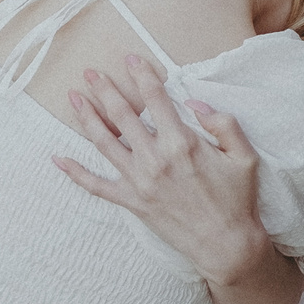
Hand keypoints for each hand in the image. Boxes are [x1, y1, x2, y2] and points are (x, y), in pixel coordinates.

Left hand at [52, 55, 274, 286]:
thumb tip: (195, 103)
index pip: (156, 99)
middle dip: (104, 90)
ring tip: (74, 99)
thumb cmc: (237, 199)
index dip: (142, 76)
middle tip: (90, 73)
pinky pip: (96, 186)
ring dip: (87, 118)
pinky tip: (58, 159)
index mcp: (183, 143)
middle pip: (122, 115)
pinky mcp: (131, 202)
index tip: (130, 59)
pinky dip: (76, 173)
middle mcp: (155, 158)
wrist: (225, 244)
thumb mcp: (245, 156)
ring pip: (104, 142)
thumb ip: (224, 124)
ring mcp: (139, 181)